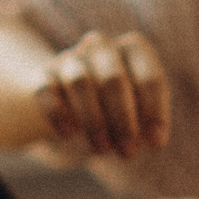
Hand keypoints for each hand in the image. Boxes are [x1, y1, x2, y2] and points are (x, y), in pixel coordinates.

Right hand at [34, 31, 169, 159]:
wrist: (75, 109)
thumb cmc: (120, 113)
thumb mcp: (142, 116)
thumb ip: (150, 125)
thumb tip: (154, 139)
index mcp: (133, 49)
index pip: (149, 78)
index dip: (155, 112)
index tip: (155, 143)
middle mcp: (101, 46)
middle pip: (112, 79)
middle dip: (122, 120)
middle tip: (128, 153)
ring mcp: (69, 58)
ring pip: (79, 82)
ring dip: (93, 121)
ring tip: (102, 150)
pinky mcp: (43, 76)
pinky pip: (47, 91)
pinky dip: (59, 115)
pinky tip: (69, 135)